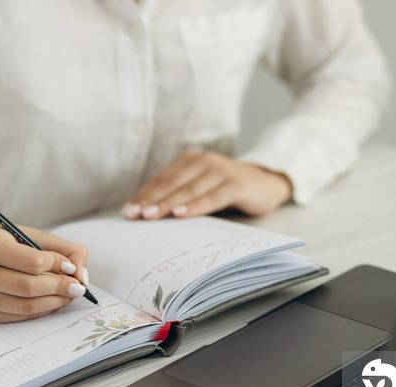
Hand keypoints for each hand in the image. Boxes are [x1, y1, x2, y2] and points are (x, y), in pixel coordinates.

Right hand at [0, 218, 89, 322]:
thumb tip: (81, 276)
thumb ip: (65, 249)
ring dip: (55, 302)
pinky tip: (53, 300)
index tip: (71, 266)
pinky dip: (43, 310)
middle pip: (28, 287)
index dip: (57, 265)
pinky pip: (21, 316)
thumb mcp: (34, 236)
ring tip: (69, 294)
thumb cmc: (10, 243)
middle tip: (77, 286)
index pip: (32, 262)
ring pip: (26, 306)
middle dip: (59, 287)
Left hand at [120, 151, 292, 219]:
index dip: (144, 195)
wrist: (267, 184)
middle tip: (134, 215)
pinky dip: (195, 206)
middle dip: (151, 201)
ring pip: (189, 190)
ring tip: (151, 216)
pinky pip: (212, 197)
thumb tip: (148, 214)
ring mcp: (221, 171)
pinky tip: (181, 214)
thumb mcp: (202, 189)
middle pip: (172, 184)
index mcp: (191, 161)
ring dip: (168, 204)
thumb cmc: (228, 190)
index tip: (128, 211)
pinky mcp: (236, 184)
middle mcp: (204, 161)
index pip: (163, 180)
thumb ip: (180, 196)